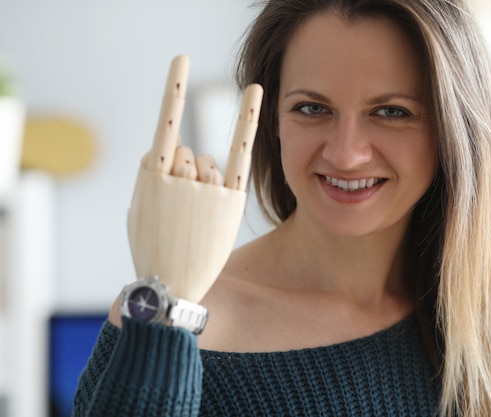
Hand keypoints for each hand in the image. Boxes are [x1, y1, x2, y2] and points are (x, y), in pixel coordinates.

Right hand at [127, 55, 262, 302]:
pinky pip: (239, 152)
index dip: (173, 97)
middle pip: (190, 151)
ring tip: (197, 218)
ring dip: (204, 181)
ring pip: (208, 160)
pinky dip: (247, 119)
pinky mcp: (227, 199)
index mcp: (149, 178)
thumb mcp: (138, 217)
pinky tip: (255, 90)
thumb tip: (158, 156)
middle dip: (189, 173)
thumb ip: (148, 181)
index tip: (180, 60)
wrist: (171, 288)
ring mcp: (201, 186)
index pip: (166, 133)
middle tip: (187, 210)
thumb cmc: (152, 254)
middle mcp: (174, 176)